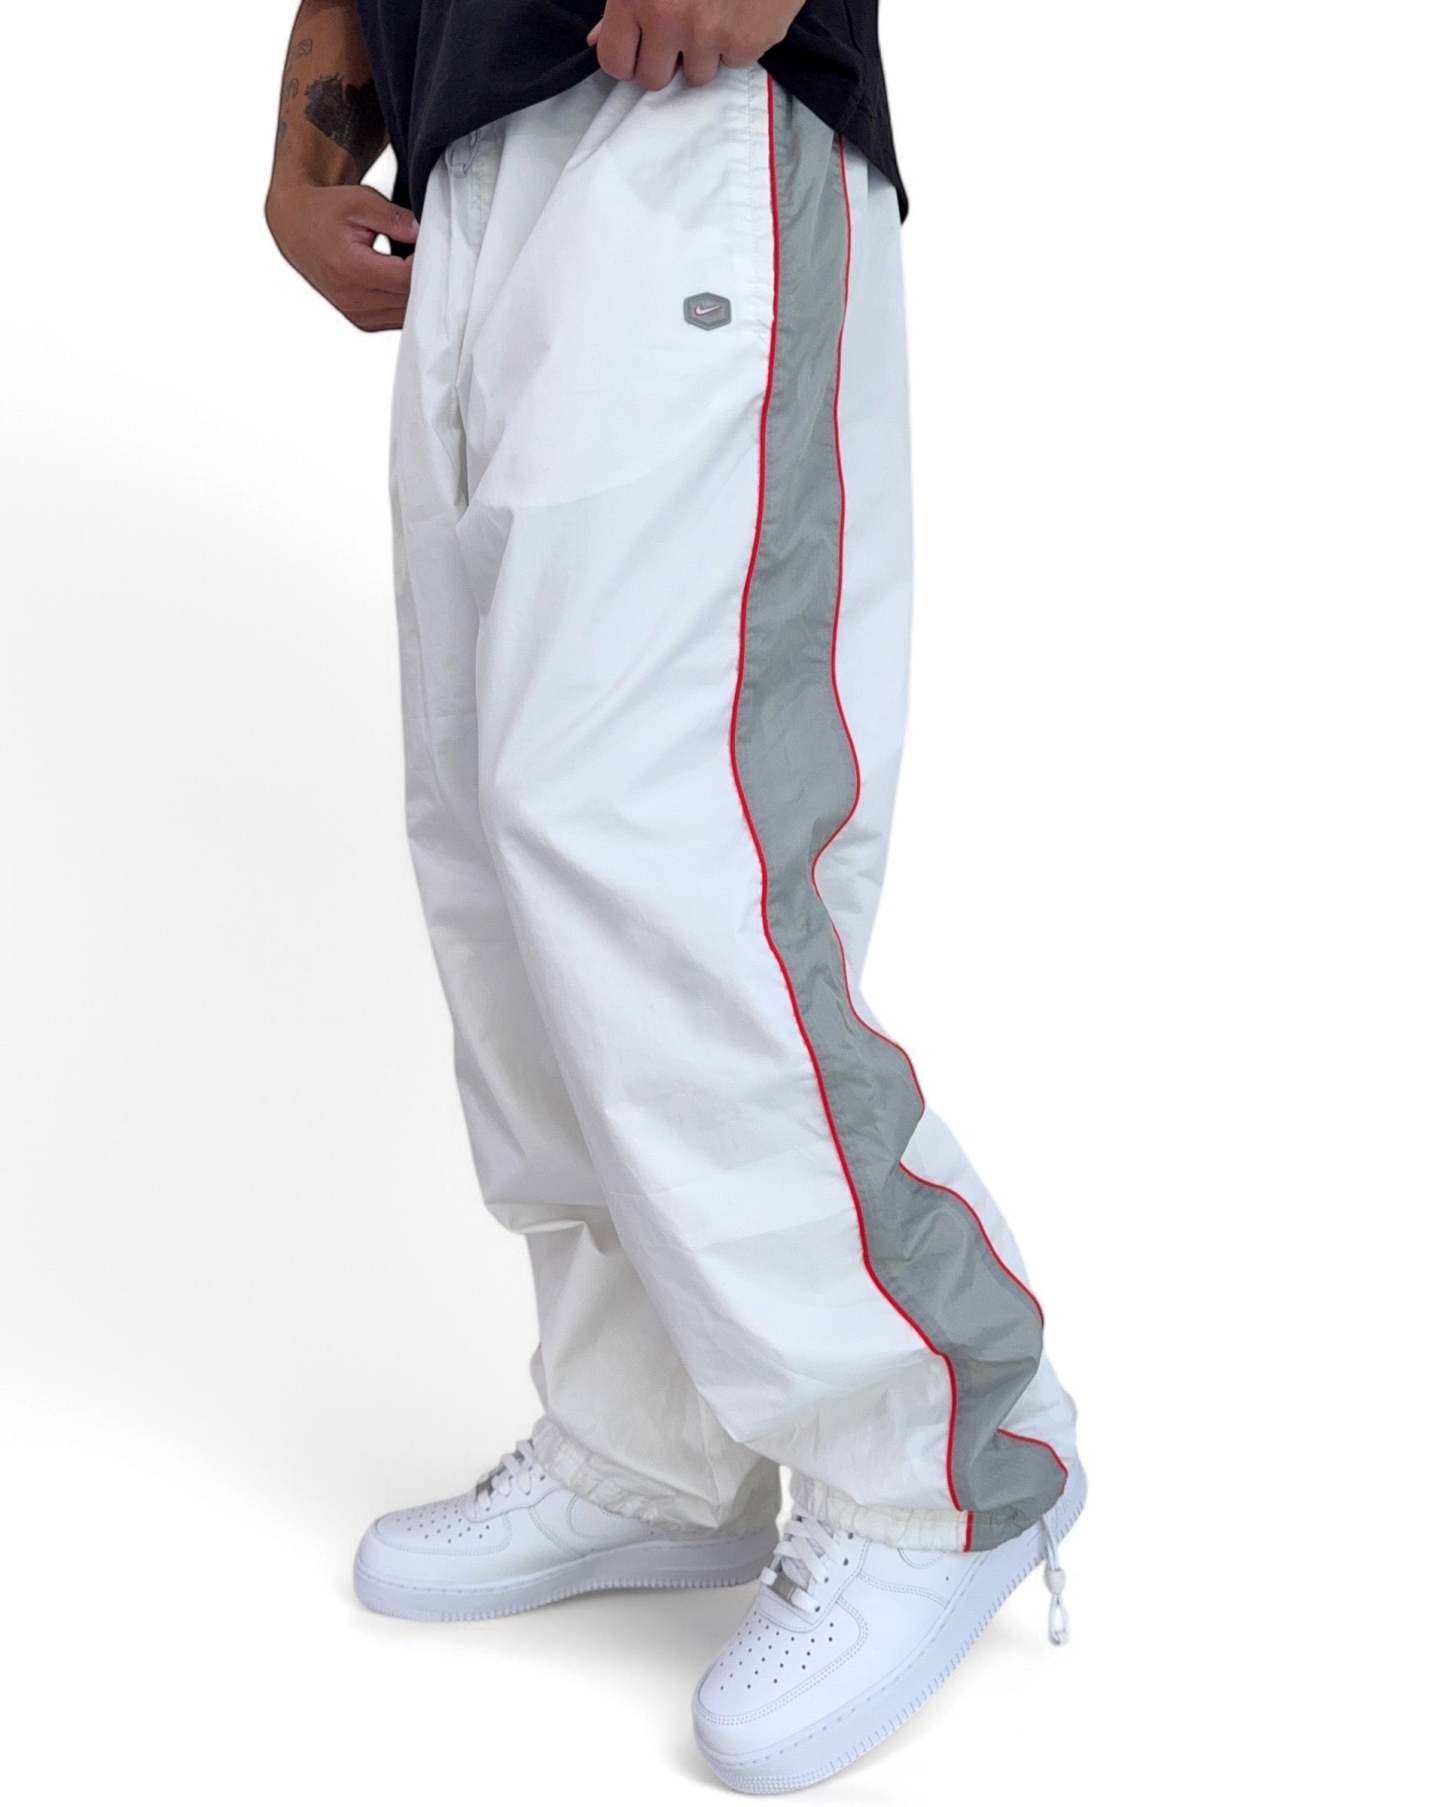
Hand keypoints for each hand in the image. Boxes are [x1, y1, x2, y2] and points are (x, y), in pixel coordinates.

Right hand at [265, 182, 418, 332]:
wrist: (298, 228)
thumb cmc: (327, 212)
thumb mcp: (359, 201)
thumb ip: (394, 218)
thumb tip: (424, 233)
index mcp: (351, 269)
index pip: (407, 277)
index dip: (427, 262)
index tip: (432, 245)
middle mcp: (353, 299)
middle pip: (410, 299)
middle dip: (427, 277)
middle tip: (432, 253)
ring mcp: (358, 315)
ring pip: (408, 314)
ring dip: (420, 293)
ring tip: (417, 265)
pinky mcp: (363, 322)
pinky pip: (398, 319)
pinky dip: (407, 303)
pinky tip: (406, 281)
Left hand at [588, 0, 803, 90]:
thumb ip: (623, 4)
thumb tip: (596, 40)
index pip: (614, 62)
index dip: (628, 60)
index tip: (640, 50)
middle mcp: (667, 18)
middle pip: (653, 79)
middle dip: (665, 61)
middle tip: (681, 32)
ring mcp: (708, 34)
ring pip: (697, 75)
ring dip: (704, 53)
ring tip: (715, 13)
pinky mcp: (746, 42)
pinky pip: (734, 63)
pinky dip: (738, 42)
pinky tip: (741, 10)